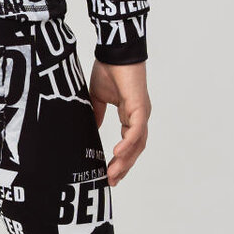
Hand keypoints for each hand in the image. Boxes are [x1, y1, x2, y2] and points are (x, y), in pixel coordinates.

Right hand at [89, 59, 149, 185]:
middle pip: (135, 149)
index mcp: (130, 115)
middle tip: (110, 181)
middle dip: (123, 167)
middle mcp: (139, 117)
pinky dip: (128, 144)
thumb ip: (97, 114)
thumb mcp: (97, 97)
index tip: (109, 174)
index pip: (129, 144)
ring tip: (112, 174)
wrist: (114, 51)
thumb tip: (92, 129)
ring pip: (137, 144)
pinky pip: (135, 131)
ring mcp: (141, 113)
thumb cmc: (108, 69)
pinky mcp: (139, 107)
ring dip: (125, 160)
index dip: (121, 160)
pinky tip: (116, 153)